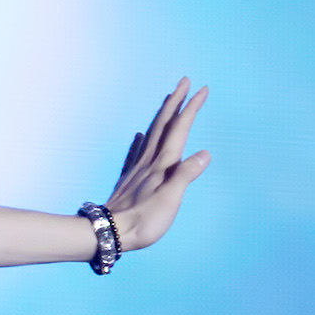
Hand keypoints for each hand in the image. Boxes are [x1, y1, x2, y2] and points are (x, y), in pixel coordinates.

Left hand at [104, 78, 211, 250]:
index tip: (203, 89)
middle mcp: (149, 161)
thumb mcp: (170, 200)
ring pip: (151, 134)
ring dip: (162, 115)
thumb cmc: (143, 221)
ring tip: (168, 101)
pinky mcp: (129, 179)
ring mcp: (137, 169)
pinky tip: (140, 136)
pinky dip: (141, 140)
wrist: (109, 232)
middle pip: (163, 125)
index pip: (179, 129)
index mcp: (162, 164)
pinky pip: (136, 152)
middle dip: (175, 101)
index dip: (191, 108)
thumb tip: (205, 153)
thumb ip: (185, 175)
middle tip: (184, 81)